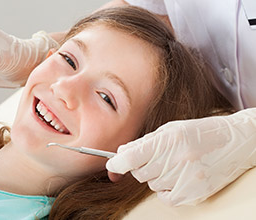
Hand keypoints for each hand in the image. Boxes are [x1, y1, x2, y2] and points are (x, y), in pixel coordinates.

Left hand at [106, 108, 255, 205]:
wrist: (236, 142)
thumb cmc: (201, 132)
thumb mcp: (171, 129)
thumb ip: (145, 142)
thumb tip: (121, 153)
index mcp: (168, 140)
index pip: (131, 158)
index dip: (116, 163)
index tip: (112, 165)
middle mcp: (176, 160)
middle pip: (139, 173)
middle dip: (141, 166)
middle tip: (155, 158)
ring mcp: (186, 179)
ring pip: (152, 184)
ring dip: (156, 176)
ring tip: (174, 164)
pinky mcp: (194, 193)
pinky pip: (165, 197)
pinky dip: (166, 189)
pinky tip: (178, 176)